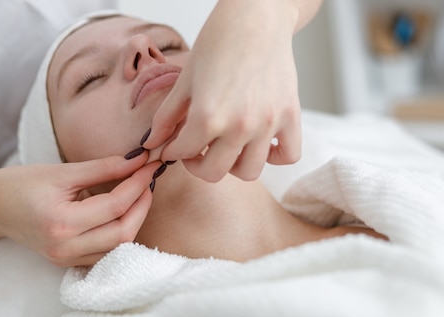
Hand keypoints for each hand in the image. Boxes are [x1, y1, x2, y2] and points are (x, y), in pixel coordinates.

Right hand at [0, 154, 157, 266]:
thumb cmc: (22, 185)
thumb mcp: (62, 171)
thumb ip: (104, 167)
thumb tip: (139, 159)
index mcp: (61, 222)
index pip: (115, 206)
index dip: (138, 184)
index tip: (149, 166)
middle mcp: (65, 247)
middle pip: (124, 232)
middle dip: (142, 205)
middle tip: (147, 180)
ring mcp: (68, 260)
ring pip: (119, 246)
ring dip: (136, 220)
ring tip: (138, 193)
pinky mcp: (70, 263)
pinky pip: (107, 253)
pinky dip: (122, 233)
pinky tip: (124, 212)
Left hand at [145, 0, 301, 182]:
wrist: (256, 17)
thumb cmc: (219, 42)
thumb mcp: (185, 80)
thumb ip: (167, 117)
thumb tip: (152, 144)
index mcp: (208, 115)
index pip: (184, 153)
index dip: (174, 151)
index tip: (176, 146)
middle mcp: (240, 125)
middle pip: (215, 172)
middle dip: (199, 164)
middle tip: (197, 150)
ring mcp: (268, 123)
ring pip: (250, 171)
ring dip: (234, 165)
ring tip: (227, 147)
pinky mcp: (290, 116)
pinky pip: (288, 155)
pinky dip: (275, 156)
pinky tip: (261, 143)